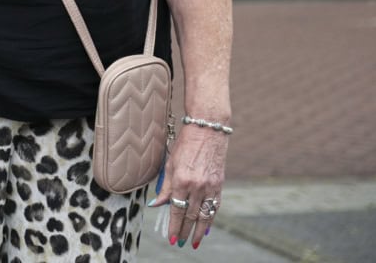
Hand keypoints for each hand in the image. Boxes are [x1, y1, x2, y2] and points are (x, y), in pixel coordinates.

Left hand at [152, 125, 228, 248]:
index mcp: (182, 180)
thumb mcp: (170, 163)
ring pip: (205, 215)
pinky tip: (207, 227)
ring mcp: (210, 186)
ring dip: (200, 231)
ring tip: (195, 242)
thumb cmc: (185, 144)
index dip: (174, 225)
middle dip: (185, 231)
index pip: (177, 209)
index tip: (171, 238)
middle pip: (191, 215)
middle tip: (180, 243)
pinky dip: (211, 219)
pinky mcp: (220, 185)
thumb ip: (164, 186)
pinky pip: (215, 207)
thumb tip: (156, 204)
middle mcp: (197, 186)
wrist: (208, 131)